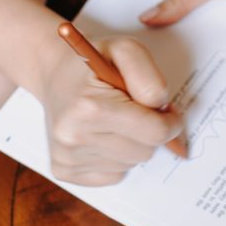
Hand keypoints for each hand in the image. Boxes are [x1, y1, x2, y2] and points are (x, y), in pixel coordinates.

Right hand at [39, 35, 182, 185]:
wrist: (54, 73)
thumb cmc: (93, 62)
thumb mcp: (126, 50)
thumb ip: (150, 78)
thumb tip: (163, 113)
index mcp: (90, 107)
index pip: (154, 132)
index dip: (171, 122)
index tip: (168, 113)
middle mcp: (73, 136)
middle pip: (145, 152)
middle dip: (149, 132)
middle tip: (137, 111)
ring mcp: (66, 157)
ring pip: (130, 164)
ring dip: (132, 143)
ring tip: (115, 120)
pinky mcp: (64, 171)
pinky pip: (114, 175)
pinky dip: (116, 157)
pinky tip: (103, 135)